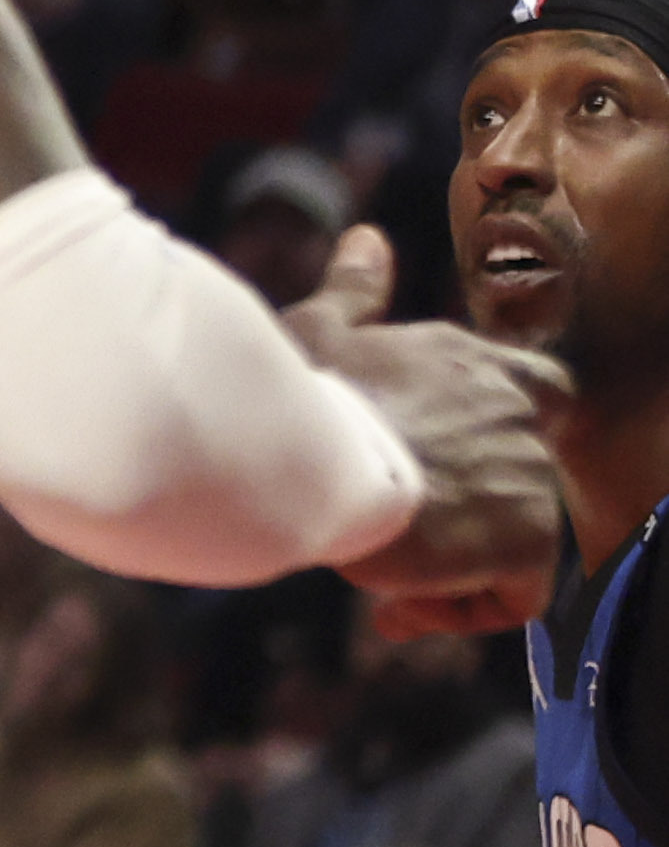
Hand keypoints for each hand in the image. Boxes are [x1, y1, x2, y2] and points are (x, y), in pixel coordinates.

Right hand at [297, 220, 575, 634]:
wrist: (308, 458)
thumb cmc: (303, 393)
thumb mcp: (321, 331)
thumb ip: (356, 289)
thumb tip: (369, 237)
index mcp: (472, 361)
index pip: (542, 392)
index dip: (513, 434)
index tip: (445, 466)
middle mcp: (516, 413)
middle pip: (517, 485)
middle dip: (459, 517)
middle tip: (390, 528)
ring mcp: (530, 475)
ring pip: (508, 546)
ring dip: (446, 566)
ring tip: (376, 568)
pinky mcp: (531, 537)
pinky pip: (511, 597)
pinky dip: (455, 609)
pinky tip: (393, 604)